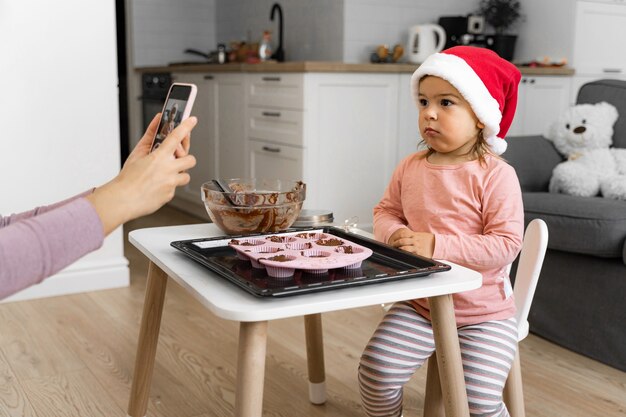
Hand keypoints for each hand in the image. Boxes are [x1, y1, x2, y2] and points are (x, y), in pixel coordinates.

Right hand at [87, 117, 197, 234]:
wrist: (123, 199)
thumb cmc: (128, 178)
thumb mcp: (137, 153)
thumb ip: (150, 136)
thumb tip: (157, 121)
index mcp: (158, 157)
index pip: (176, 137)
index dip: (186, 126)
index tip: (192, 120)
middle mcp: (167, 169)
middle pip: (190, 159)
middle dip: (186, 159)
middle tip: (177, 159)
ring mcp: (171, 183)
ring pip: (186, 176)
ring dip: (179, 174)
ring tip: (165, 175)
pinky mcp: (170, 195)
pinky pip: (175, 188)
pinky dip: (169, 186)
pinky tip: (158, 186)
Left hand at [388, 228, 434, 257]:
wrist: (436, 244)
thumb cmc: (426, 240)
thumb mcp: (419, 235)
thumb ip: (411, 235)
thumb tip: (401, 236)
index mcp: (415, 235)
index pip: (402, 234)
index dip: (396, 236)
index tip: (393, 239)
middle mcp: (415, 241)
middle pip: (402, 241)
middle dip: (395, 243)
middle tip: (393, 245)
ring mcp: (417, 247)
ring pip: (405, 248)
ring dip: (399, 249)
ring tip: (397, 250)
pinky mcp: (420, 254)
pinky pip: (410, 255)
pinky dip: (406, 254)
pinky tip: (403, 255)